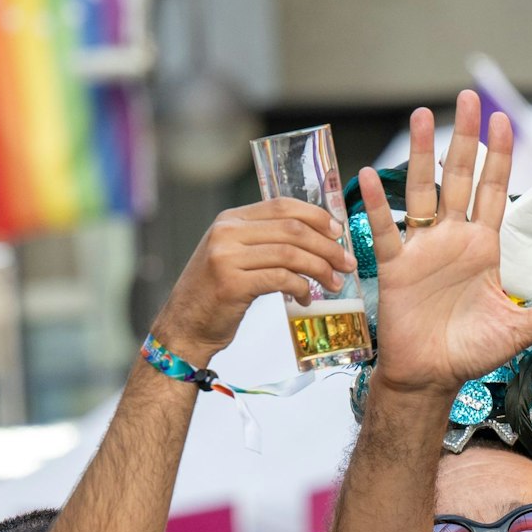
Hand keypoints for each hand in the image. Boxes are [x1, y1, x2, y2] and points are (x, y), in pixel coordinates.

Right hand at [152, 199, 353, 367]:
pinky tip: (306, 299)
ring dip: (320, 269)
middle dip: (327, 247)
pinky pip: (281, 279)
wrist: (185, 326)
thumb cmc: (218, 293)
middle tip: (346, 264)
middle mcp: (226, 232)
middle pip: (292, 229)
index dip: (316, 216)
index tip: (338, 233)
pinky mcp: (231, 284)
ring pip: (291, 254)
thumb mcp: (237, 256)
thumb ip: (266, 241)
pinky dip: (301, 288)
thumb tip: (318, 237)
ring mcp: (226, 257)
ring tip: (334, 284)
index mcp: (230, 219)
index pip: (282, 205)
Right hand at [361, 92, 531, 395]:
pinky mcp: (396, 266)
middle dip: (463, 139)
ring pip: (422, 192)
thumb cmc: (473, 353)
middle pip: (459, 179)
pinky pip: (386, 229)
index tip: (502, 121)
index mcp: (484, 249)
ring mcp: (423, 249)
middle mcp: (453, 240)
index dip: (499, 157)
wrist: (432, 377)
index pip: (494, 192)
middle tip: (466, 98)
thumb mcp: (521, 329)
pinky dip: (379, 203)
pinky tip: (374, 174)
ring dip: (421, 155)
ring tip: (421, 116)